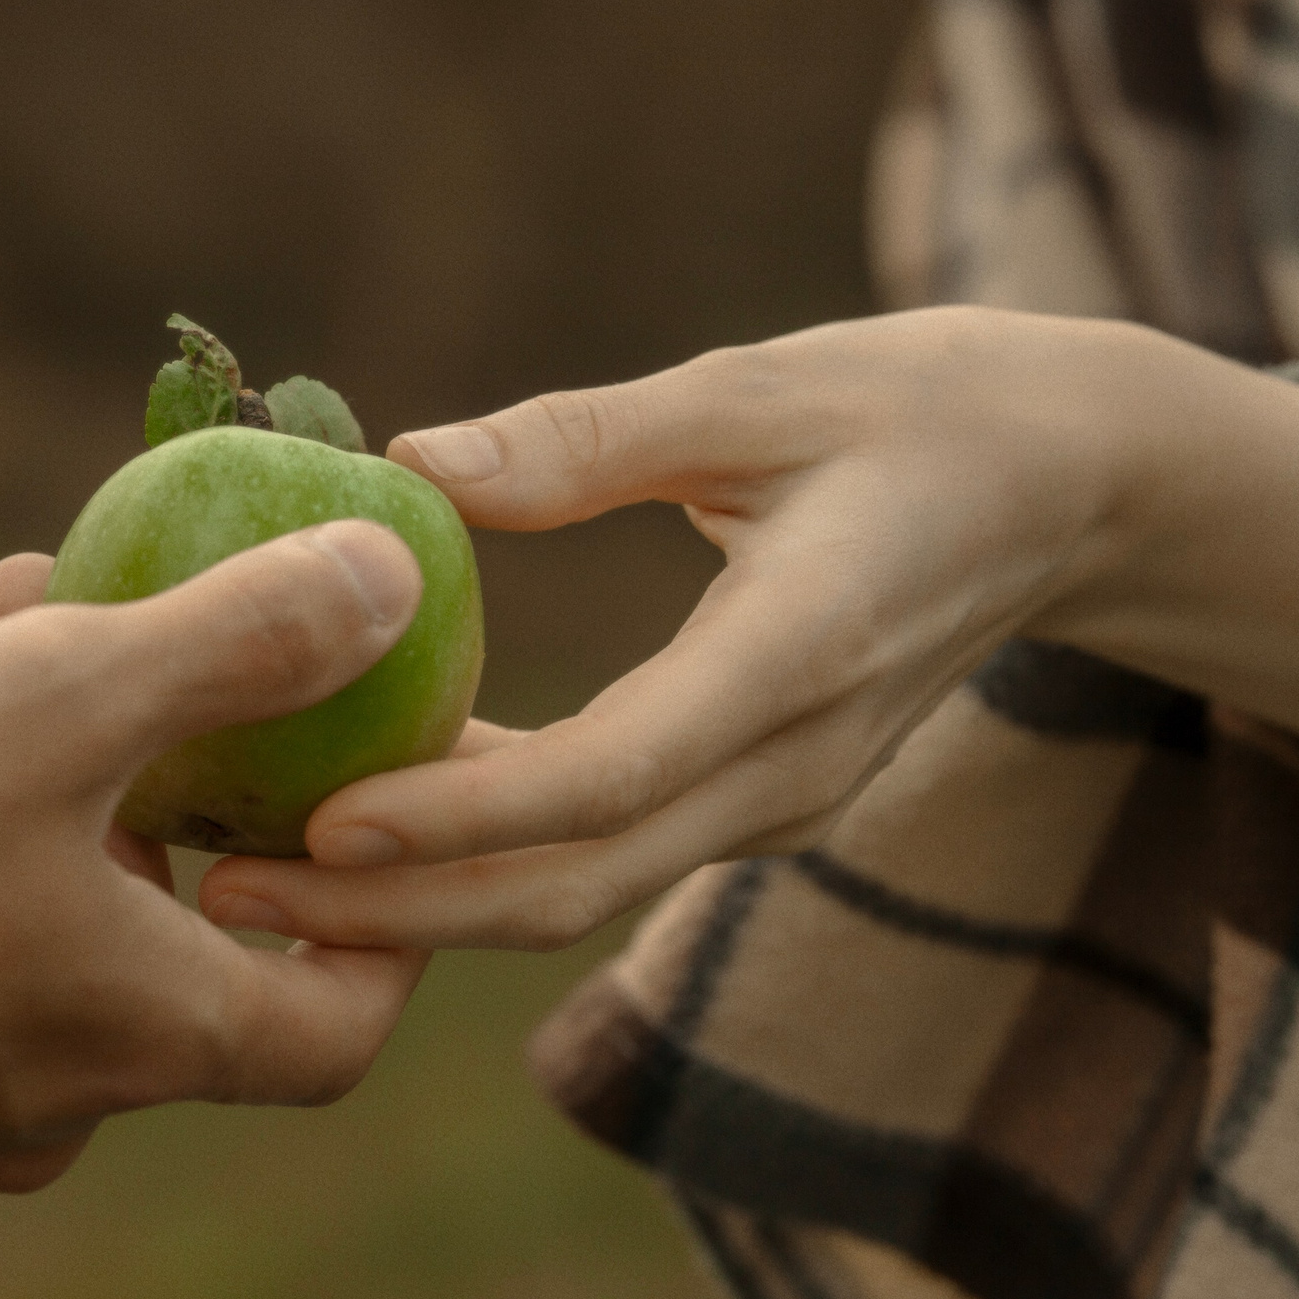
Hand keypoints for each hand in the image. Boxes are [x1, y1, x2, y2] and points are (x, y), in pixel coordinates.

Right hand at [0, 519, 432, 1193]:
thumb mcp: (47, 705)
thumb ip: (236, 643)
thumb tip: (390, 584)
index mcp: (149, 1034)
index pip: (340, 1013)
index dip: (373, 904)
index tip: (350, 788)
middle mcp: (59, 1095)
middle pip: (161, 912)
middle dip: (146, 747)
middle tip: (109, 625)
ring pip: (22, 891)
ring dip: (9, 739)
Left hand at [199, 307, 1132, 949]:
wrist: (1077, 492)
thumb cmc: (922, 406)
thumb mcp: (765, 386)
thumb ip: (591, 436)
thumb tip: (407, 463)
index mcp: (799, 656)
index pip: (609, 774)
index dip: (457, 816)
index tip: (317, 828)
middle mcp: (790, 766)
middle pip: (571, 882)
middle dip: (395, 912)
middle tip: (221, 893)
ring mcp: (779, 802)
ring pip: (580, 890)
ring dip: (421, 906)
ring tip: (252, 881)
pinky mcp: (754, 800)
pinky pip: (603, 852)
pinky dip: (482, 860)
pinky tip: (362, 826)